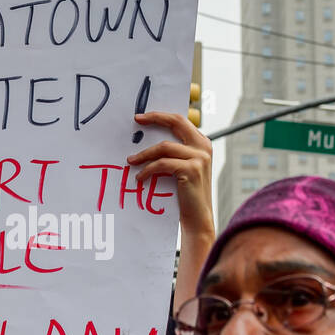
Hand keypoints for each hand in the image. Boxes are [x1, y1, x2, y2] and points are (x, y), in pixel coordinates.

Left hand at [127, 112, 214, 241]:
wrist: (197, 218)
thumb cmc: (186, 194)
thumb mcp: (182, 168)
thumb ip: (174, 153)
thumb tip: (147, 141)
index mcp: (202, 143)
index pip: (180, 121)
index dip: (161, 116)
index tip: (141, 117)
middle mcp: (203, 147)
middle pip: (176, 123)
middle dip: (155, 118)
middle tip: (137, 120)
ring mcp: (199, 158)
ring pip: (164, 147)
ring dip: (144, 154)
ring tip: (131, 161)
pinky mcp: (191, 170)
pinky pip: (162, 164)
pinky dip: (148, 170)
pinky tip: (140, 178)